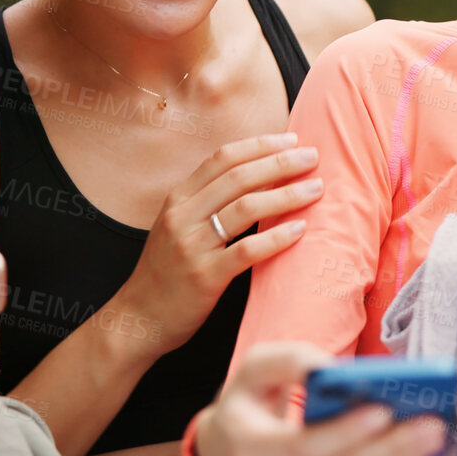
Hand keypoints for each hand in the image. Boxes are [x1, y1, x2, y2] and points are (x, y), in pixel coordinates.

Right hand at [114, 134, 320, 356]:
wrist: (140, 316)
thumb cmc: (169, 269)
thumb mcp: (180, 225)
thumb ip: (210, 200)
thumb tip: (260, 174)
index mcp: (179, 198)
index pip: (223, 158)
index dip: (260, 145)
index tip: (292, 140)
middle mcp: (182, 215)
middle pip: (239, 177)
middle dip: (280, 163)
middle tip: (313, 156)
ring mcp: (192, 245)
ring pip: (246, 208)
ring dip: (287, 195)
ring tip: (316, 189)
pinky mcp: (204, 276)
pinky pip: (246, 250)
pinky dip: (276, 236)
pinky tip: (301, 229)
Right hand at [194, 343, 445, 455]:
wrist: (232, 455)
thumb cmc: (252, 401)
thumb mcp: (256, 367)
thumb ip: (288, 358)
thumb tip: (328, 367)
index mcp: (246, 443)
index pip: (300, 444)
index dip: (342, 431)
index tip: (383, 411)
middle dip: (387, 447)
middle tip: (429, 424)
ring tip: (431, 434)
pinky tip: (412, 453)